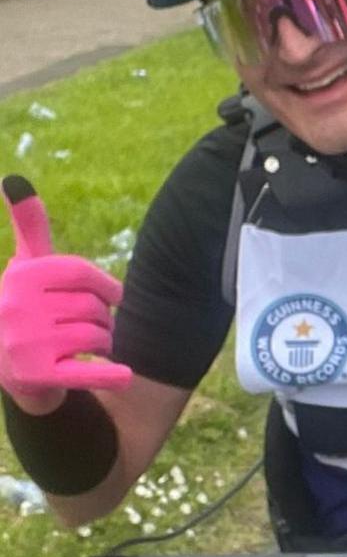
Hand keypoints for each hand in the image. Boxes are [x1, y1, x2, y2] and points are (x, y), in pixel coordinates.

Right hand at [0, 177, 132, 411]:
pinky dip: (108, 373)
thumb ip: (30, 227)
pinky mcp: (38, 375)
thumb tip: (16, 181)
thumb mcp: (25, 267)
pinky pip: (85, 371)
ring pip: (96, 336)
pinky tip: (126, 374)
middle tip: (96, 327)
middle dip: (102, 318)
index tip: (115, 296)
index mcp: (20, 277)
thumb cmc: (24, 306)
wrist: (3, 367)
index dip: (106, 285)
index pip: (81, 273)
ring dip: (104, 343)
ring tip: (93, 346)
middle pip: (92, 307)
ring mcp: (26, 344)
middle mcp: (17, 307)